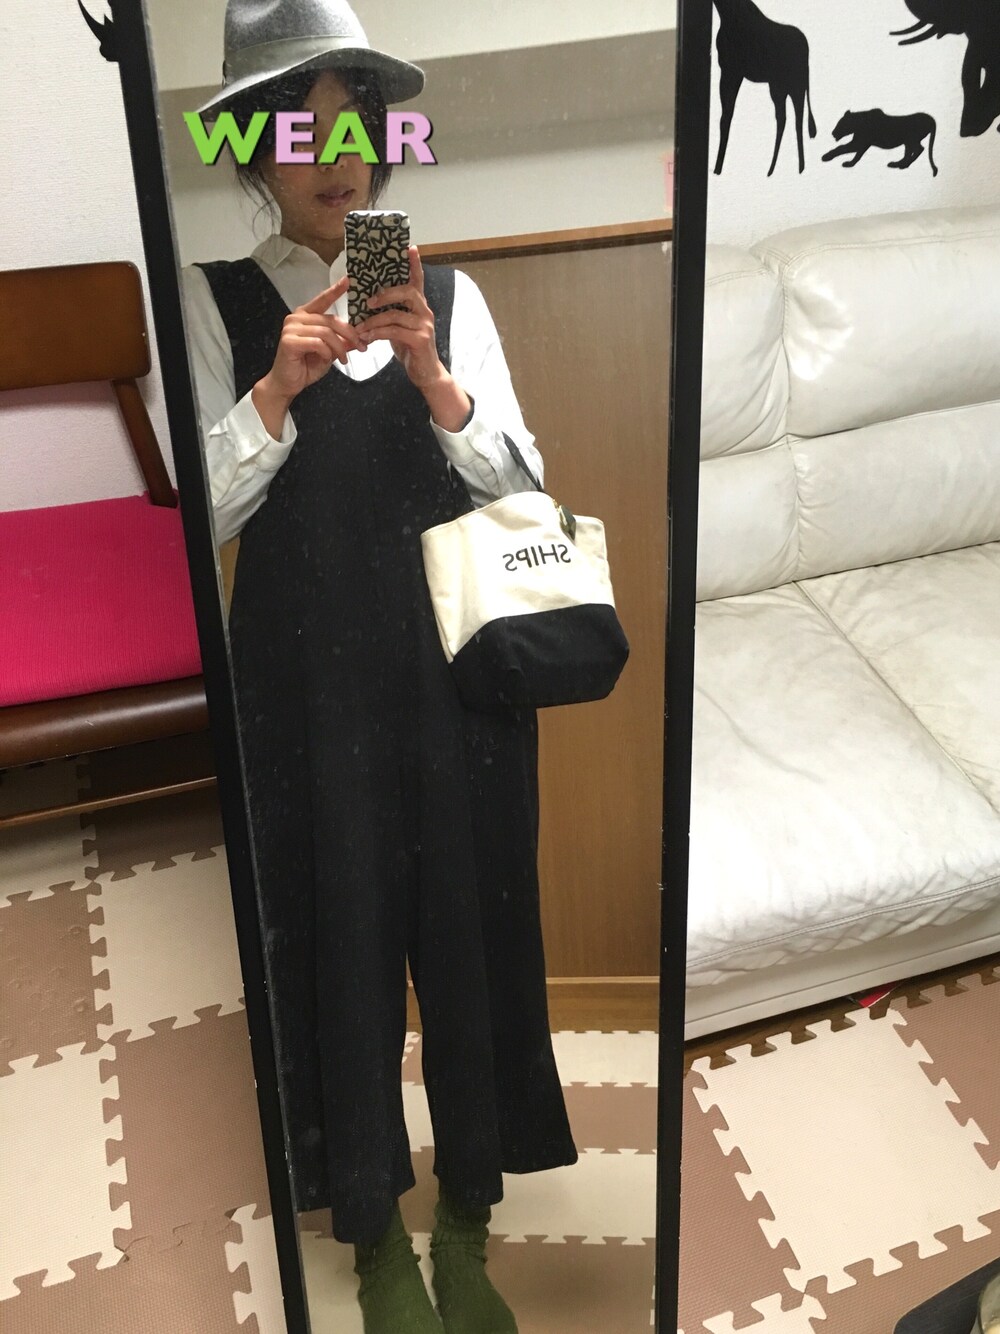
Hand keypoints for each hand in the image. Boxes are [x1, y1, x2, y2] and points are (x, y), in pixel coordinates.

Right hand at [252, 276, 361, 432]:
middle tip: (360, 347)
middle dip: (349, 334)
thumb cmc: (305, 366)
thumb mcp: (329, 352)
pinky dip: (327, 352)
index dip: (335, 290)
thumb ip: (341, 342)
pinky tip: (327, 359)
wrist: (287, 383)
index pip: (322, 300)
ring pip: (326, 332)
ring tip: (344, 359)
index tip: (348, 281)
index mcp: (305, 316)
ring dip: (339, 347)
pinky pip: (317, 342)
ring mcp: (291, 328)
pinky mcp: (289, 341)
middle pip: (331, 320)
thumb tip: (360, 338)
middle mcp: (296, 318)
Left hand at [354, 246, 446, 389]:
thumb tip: (370, 304)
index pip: (418, 281)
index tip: (409, 247)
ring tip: (360, 327)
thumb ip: (391, 314)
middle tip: (368, 302)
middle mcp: (425, 312)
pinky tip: (367, 338)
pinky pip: (394, 331)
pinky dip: (377, 334)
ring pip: (396, 314)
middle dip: (385, 294)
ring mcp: (424, 325)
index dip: (414, 264)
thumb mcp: (399, 328)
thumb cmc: (411, 350)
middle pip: (408, 291)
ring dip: (374, 320)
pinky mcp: (420, 339)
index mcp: (420, 307)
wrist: (426, 374)